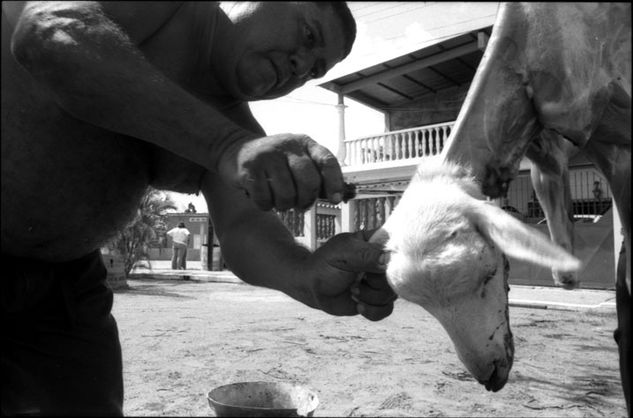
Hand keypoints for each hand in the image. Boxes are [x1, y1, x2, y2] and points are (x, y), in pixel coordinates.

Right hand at [218, 133, 344, 210]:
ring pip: (287, 194)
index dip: (334, 183)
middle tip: (300, 205)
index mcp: (305, 143)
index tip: (335, 200)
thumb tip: (341, 197)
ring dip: (284, 206)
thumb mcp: (297, 160)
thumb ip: (318, 176)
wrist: (234, 149)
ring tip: (280, 201)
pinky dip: (266, 206)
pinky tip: (263, 198)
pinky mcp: (249, 168)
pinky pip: (265, 199)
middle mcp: (287, 145)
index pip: (327, 161)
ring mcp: (267, 156)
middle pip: (309, 181)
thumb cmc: (275, 162)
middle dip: (307, 200)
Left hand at [302, 229, 396, 320]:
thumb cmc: (323, 265)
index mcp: (375, 243)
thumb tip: (389, 258)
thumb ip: (367, 255)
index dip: (395, 259)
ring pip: (392, 294)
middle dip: (377, 284)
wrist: (311, 287)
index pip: (398, 247)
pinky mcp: (375, 299)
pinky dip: (372, 311)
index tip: (378, 267)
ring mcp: (379, 281)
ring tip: (353, 291)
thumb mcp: (343, 255)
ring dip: (371, 297)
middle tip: (358, 281)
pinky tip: (358, 305)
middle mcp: (381, 262)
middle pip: (397, 276)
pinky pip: (386, 309)